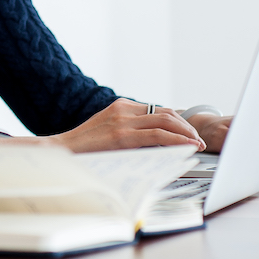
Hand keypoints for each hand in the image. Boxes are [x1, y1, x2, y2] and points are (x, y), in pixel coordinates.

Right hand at [46, 99, 205, 152]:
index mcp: (119, 107)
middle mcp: (123, 109)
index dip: (176, 121)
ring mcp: (122, 120)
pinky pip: (157, 134)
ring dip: (186, 132)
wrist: (60, 151)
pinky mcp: (122, 135)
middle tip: (198, 139)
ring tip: (197, 144)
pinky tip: (187, 146)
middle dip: (186, 126)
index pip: (156, 110)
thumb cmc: (82, 148)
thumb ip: (127, 133)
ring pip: (165, 121)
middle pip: (165, 112)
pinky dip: (177, 139)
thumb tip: (153, 144)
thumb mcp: (107, 133)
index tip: (187, 133)